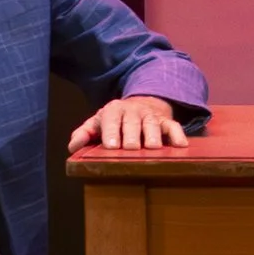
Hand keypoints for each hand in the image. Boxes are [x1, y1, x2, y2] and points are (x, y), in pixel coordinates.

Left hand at [68, 94, 189, 152]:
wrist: (139, 105)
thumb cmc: (115, 121)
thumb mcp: (97, 124)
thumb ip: (84, 134)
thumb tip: (73, 146)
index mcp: (113, 110)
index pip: (111, 119)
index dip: (111, 131)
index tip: (111, 146)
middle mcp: (133, 111)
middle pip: (132, 123)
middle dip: (132, 135)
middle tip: (131, 148)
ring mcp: (151, 116)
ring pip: (152, 124)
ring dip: (152, 136)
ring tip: (152, 148)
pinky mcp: (166, 121)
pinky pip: (173, 126)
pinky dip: (177, 134)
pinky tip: (180, 145)